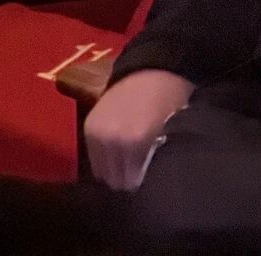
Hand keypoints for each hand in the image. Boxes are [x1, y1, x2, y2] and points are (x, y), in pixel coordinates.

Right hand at [84, 69, 194, 190]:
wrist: (152, 73)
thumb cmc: (171, 105)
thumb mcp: (171, 135)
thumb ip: (156, 161)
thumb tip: (148, 186)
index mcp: (135, 141)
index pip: (134, 182)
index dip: (143, 187)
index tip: (150, 186)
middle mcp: (111, 139)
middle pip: (116, 180)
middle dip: (128, 181)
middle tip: (140, 178)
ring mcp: (97, 132)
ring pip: (103, 172)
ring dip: (115, 173)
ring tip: (129, 168)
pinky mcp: (88, 127)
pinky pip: (93, 157)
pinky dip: (104, 161)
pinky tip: (117, 158)